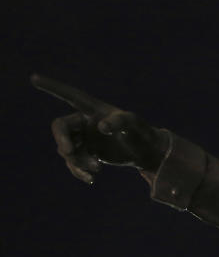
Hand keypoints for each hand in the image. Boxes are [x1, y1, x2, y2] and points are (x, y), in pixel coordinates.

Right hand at [31, 74, 169, 183]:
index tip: (34, 78)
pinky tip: (91, 179)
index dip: (53, 87)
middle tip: (68, 152)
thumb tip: (102, 127)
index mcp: (94, 109)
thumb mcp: (134, 125)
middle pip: (61, 127)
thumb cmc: (141, 132)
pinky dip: (79, 171)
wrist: (146, 152)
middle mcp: (85, 122)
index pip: (71, 95)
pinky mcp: (87, 153)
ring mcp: (84, 138)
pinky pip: (74, 162)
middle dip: (62, 139)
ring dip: (76, 161)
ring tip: (96, 169)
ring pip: (67, 149)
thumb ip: (120, 122)